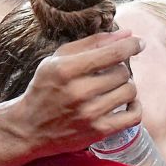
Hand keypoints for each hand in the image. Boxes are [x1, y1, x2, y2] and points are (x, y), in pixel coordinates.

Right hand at [3, 30, 143, 156]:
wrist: (28, 128)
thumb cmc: (44, 89)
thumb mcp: (57, 60)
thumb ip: (91, 43)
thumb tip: (127, 34)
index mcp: (65, 70)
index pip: (111, 53)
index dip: (130, 45)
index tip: (138, 43)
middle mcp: (78, 92)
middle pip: (122, 72)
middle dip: (120, 69)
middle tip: (109, 73)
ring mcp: (89, 114)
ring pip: (129, 92)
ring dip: (126, 87)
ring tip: (113, 88)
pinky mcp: (97, 132)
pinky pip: (133, 117)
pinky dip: (135, 107)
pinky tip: (126, 104)